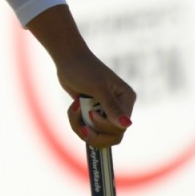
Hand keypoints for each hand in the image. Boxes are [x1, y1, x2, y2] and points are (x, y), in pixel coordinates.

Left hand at [26, 5, 134, 149]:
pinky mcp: (93, 113)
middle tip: (81, 123)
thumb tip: (127, 125)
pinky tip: (73, 107)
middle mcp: (119, 107)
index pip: (120, 128)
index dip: (104, 126)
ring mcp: (105, 111)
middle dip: (93, 132)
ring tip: (74, 109)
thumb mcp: (98, 88)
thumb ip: (111, 107)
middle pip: (111, 137)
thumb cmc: (84, 68)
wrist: (67, 59)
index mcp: (126, 99)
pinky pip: (88, 130)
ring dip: (81, 126)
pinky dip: (77, 122)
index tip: (90, 113)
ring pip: (97, 135)